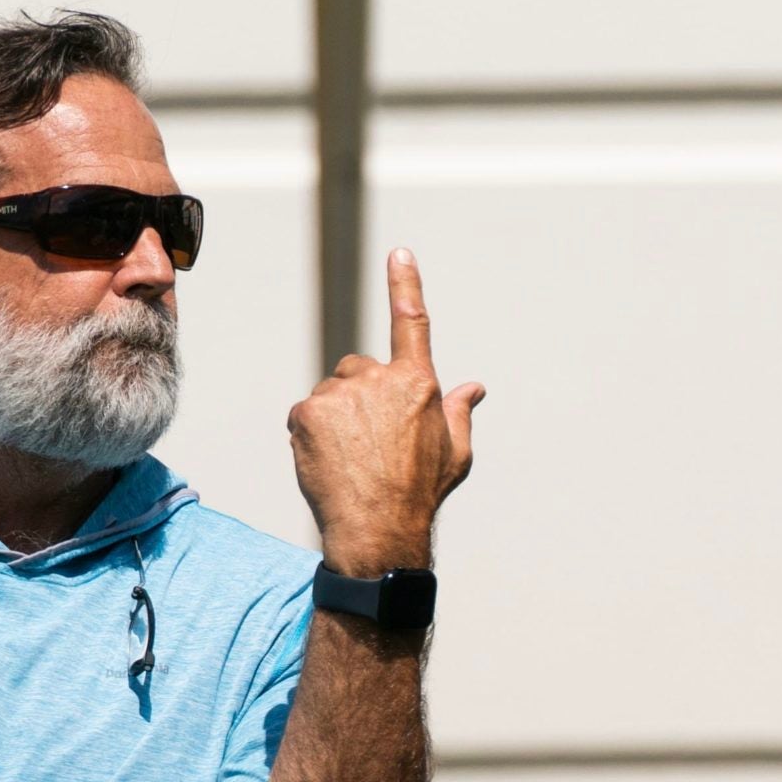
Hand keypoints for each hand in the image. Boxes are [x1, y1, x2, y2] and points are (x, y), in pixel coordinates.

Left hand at [285, 246, 484, 575]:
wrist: (378, 529)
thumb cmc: (421, 493)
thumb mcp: (454, 453)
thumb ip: (459, 412)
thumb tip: (474, 387)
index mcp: (418, 384)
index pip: (411, 322)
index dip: (405, 284)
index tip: (399, 252)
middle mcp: (378, 379)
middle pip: (360, 369)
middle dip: (362, 395)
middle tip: (372, 441)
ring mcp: (340, 393)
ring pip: (332, 392)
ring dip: (336, 416)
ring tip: (351, 458)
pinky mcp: (307, 411)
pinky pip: (307, 413)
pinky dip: (312, 433)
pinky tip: (329, 461)